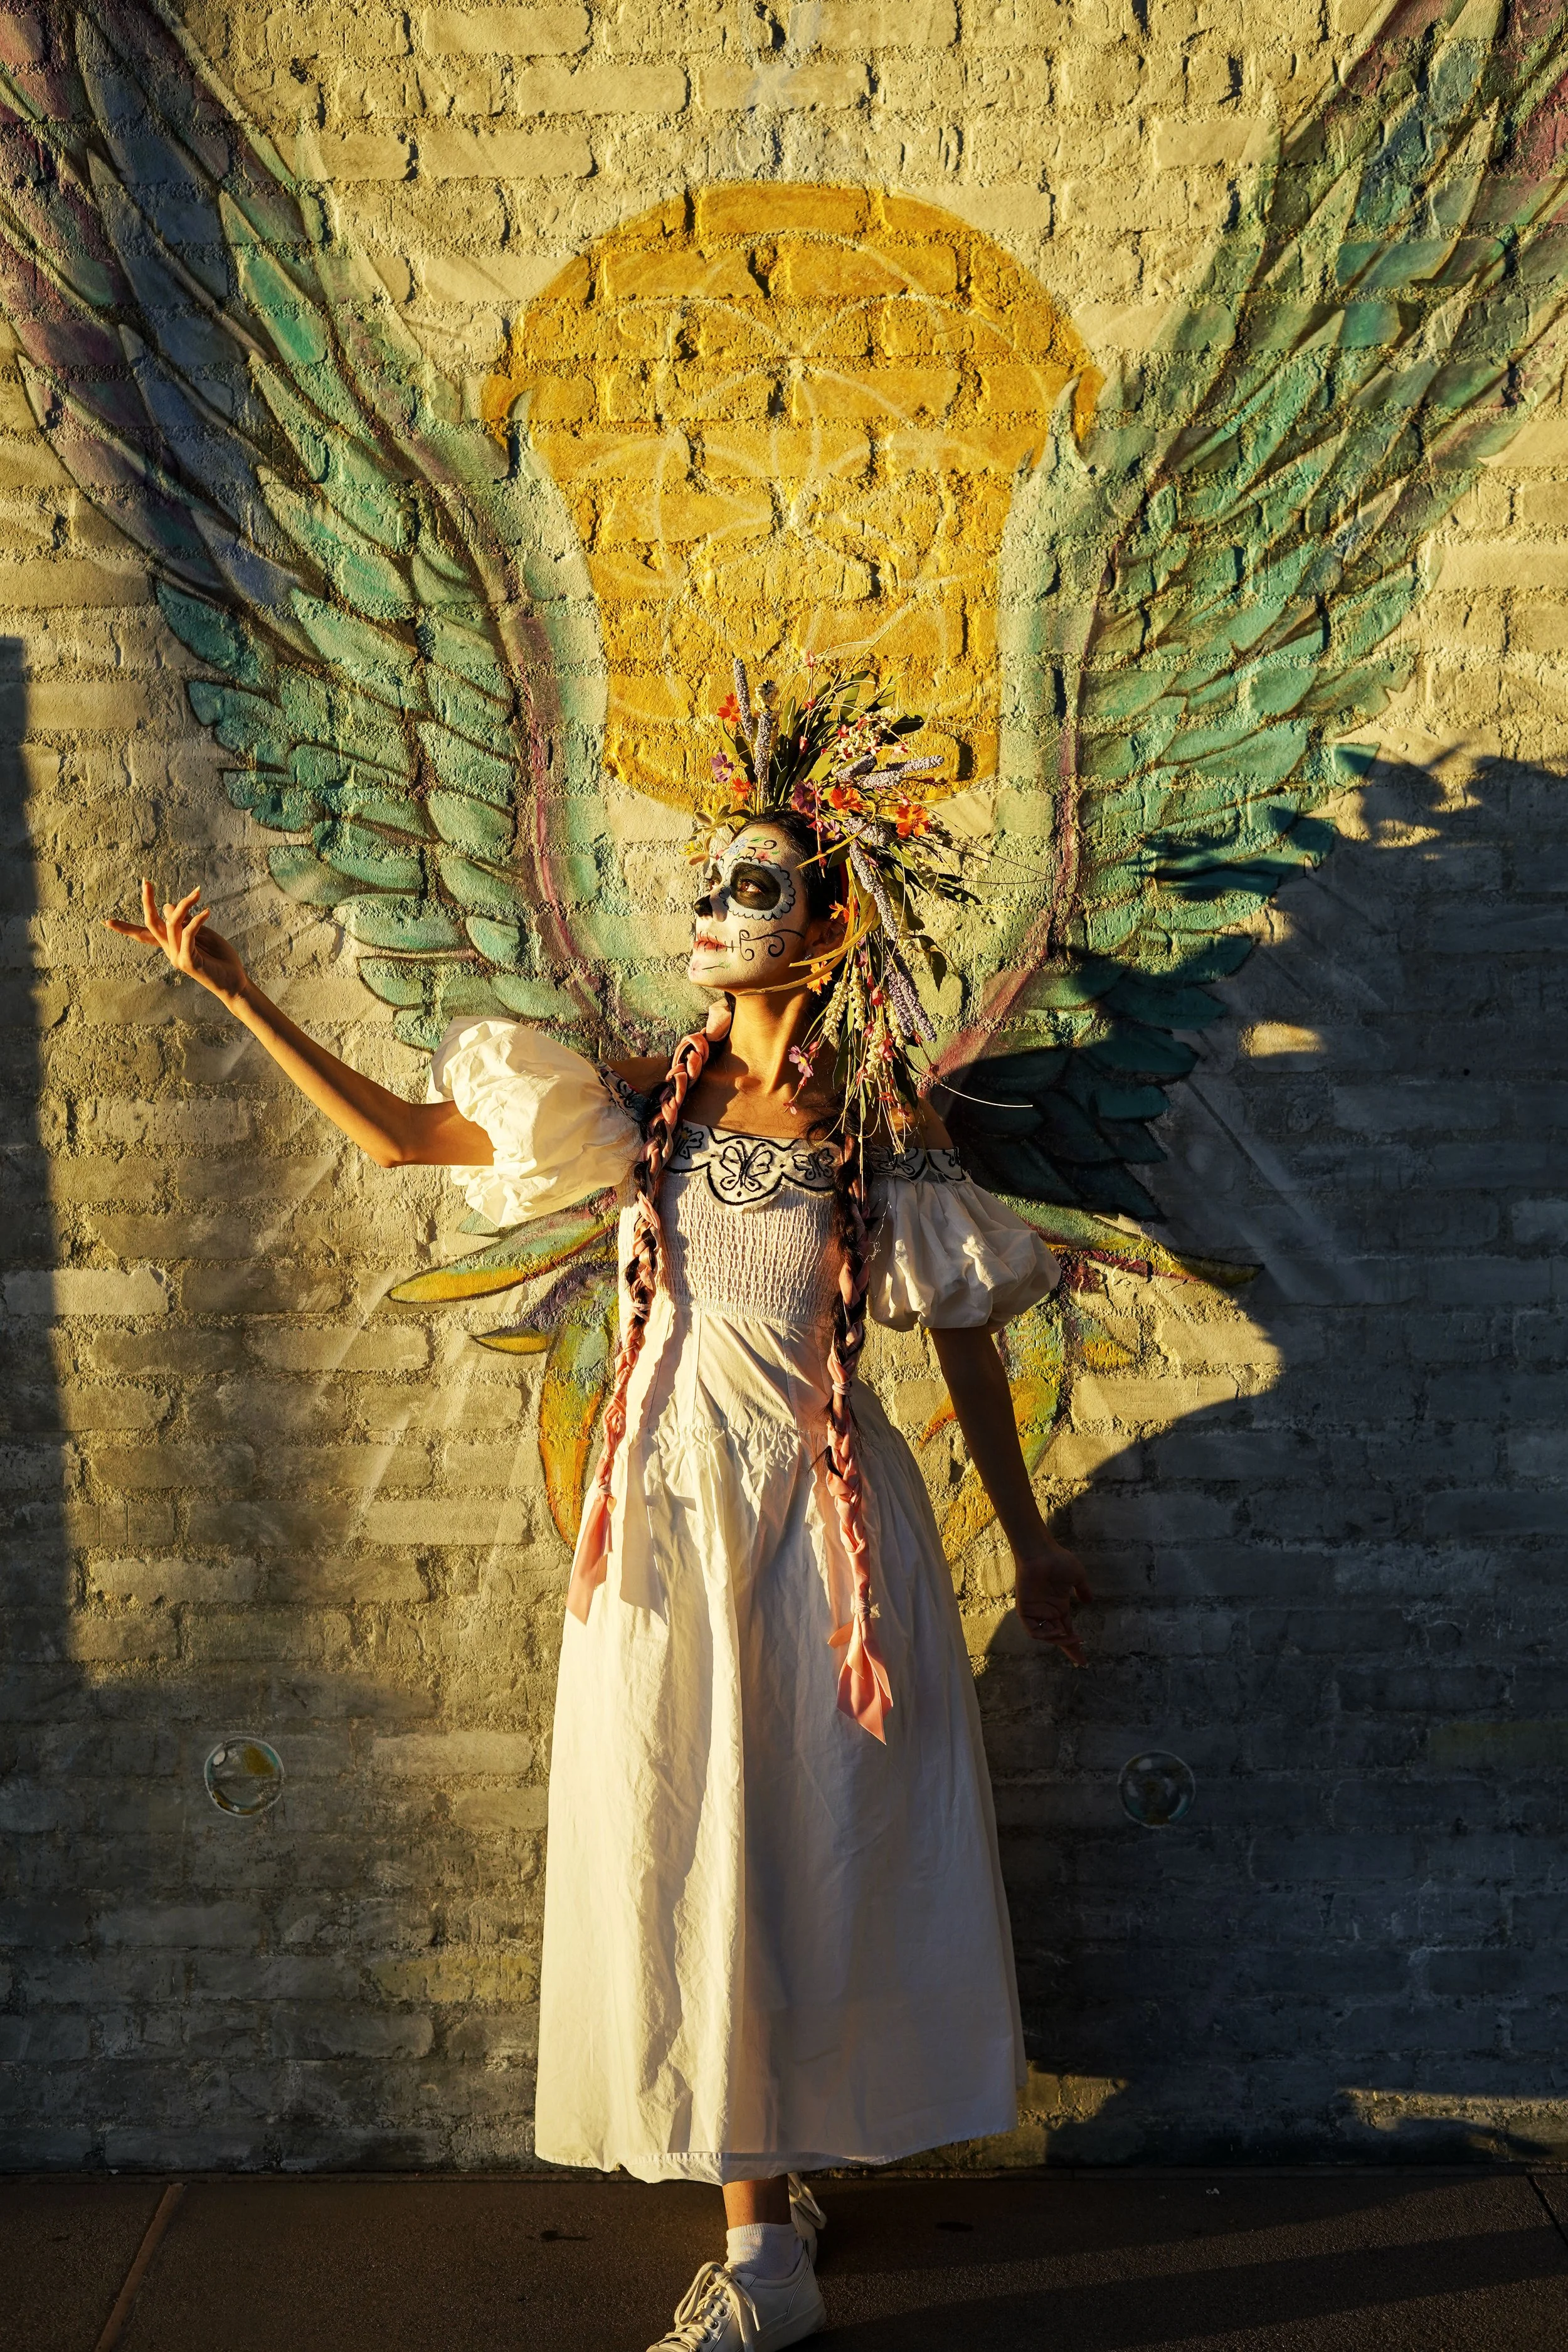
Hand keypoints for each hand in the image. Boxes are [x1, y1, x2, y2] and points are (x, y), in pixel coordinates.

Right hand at [105, 881, 248, 1004]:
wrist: (235, 982)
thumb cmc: (220, 959)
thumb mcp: (202, 935)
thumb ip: (185, 922)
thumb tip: (166, 906)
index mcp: (170, 945)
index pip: (145, 934)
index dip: (125, 928)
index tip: (105, 921)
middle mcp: (170, 951)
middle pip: (151, 924)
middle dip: (146, 902)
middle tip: (145, 881)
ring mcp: (177, 957)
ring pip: (172, 923)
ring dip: (185, 904)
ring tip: (198, 892)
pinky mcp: (188, 961)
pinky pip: (188, 934)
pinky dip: (197, 920)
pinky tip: (207, 911)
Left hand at [1011, 1527, 1091, 1664]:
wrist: (1041, 1551)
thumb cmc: (1059, 1560)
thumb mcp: (1077, 1576)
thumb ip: (1082, 1590)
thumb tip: (1089, 1601)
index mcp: (1058, 1606)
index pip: (1067, 1630)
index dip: (1074, 1644)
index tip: (1083, 1660)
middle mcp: (1047, 1611)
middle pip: (1057, 1637)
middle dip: (1068, 1648)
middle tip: (1080, 1659)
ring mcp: (1036, 1611)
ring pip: (1045, 1636)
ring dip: (1058, 1641)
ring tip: (1070, 1639)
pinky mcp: (1025, 1609)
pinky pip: (1033, 1630)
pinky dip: (1044, 1635)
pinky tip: (1056, 1632)